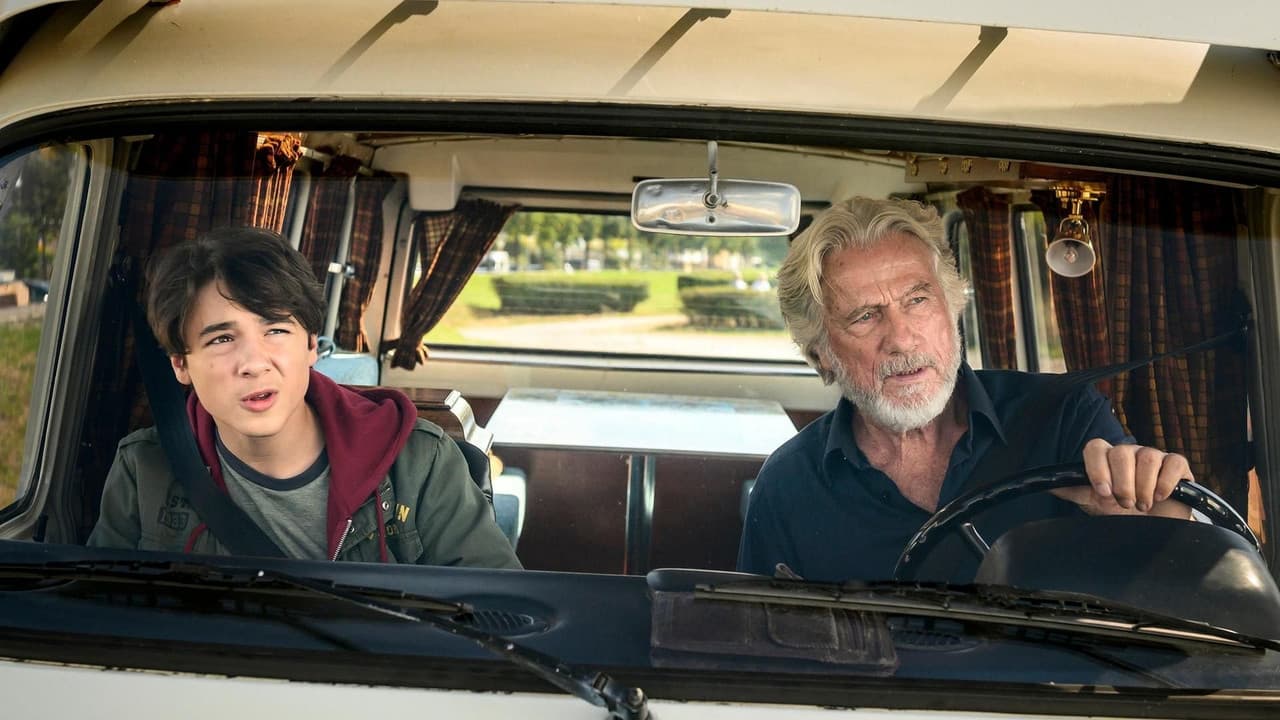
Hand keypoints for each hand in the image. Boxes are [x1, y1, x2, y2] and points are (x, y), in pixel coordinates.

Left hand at [1050, 439, 1192, 518]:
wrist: (1154, 527)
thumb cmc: (1122, 512)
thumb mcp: (1094, 503)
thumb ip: (1072, 491)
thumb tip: (1046, 485)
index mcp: (1106, 458)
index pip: (1095, 447)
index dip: (1097, 468)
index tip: (1103, 492)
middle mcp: (1128, 452)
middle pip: (1121, 453)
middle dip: (1123, 484)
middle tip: (1125, 503)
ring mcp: (1153, 456)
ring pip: (1147, 458)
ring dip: (1144, 487)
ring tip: (1142, 505)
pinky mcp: (1176, 464)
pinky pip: (1173, 463)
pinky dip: (1166, 483)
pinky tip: (1161, 497)